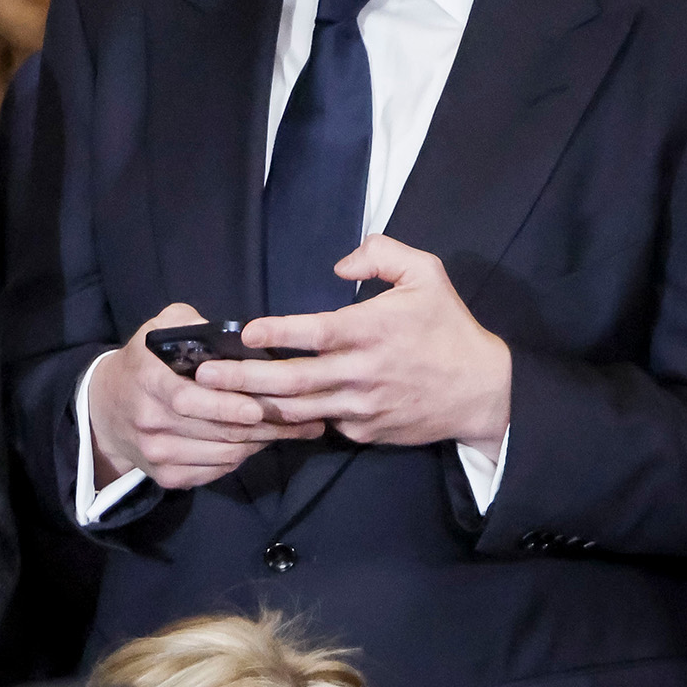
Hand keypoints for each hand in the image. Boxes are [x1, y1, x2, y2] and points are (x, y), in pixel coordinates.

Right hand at [87, 303, 325, 489]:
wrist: (105, 409)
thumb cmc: (144, 362)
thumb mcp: (158, 329)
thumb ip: (192, 324)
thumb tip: (235, 334)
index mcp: (147, 381)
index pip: (188, 399)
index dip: (226, 405)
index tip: (259, 406)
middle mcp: (150, 422)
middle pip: (216, 431)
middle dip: (265, 425)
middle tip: (305, 417)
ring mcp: (157, 454)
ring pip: (222, 454)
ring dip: (263, 443)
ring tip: (296, 429)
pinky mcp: (167, 477)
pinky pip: (216, 471)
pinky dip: (243, 458)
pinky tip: (264, 442)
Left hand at [195, 236, 511, 454]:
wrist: (482, 390)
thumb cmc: (449, 327)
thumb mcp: (428, 274)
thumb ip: (382, 254)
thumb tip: (339, 264)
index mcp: (372, 331)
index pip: (315, 333)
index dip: (278, 334)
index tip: (247, 333)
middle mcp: (361, 373)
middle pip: (292, 380)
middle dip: (243, 379)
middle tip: (204, 375)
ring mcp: (362, 407)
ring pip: (298, 410)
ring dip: (256, 405)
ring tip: (216, 398)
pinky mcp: (365, 432)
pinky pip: (322, 425)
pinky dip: (293, 420)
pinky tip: (263, 414)